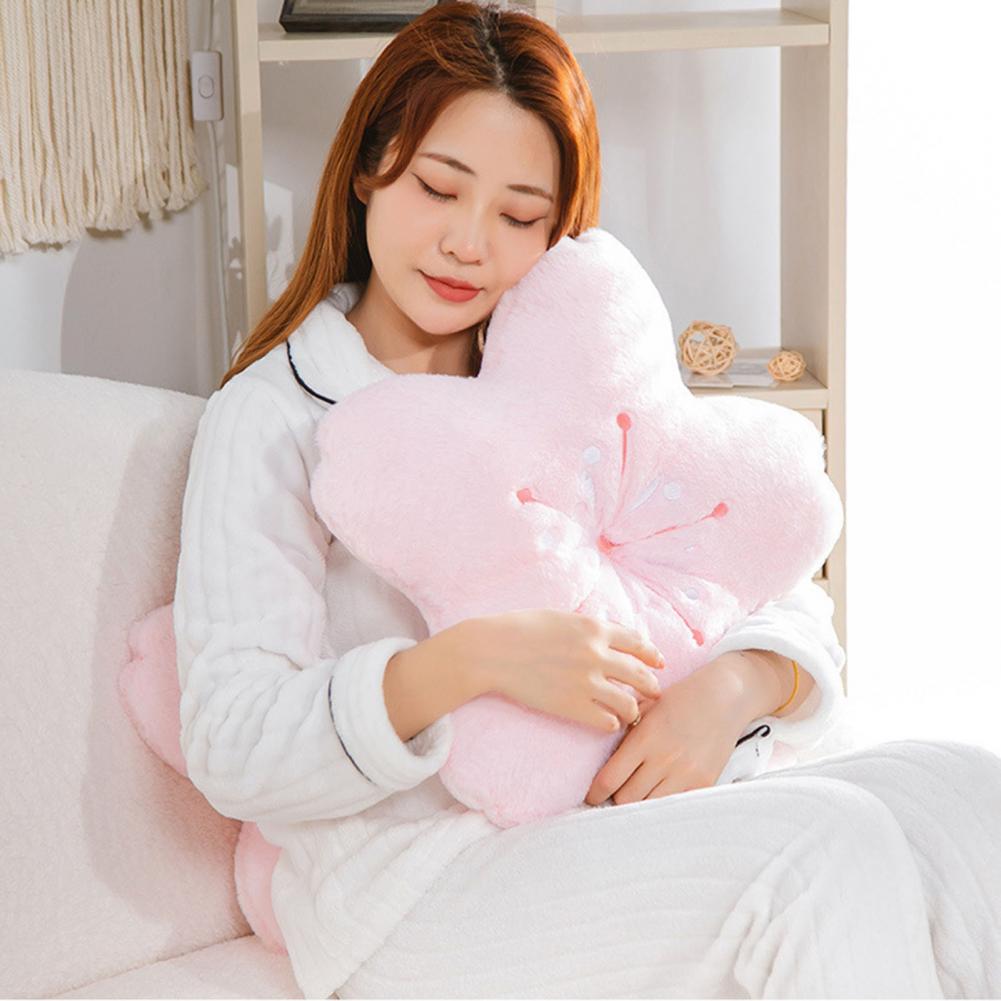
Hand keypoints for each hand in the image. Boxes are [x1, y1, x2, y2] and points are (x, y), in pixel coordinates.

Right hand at [460, 609, 666, 731]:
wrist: (492, 651)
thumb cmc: (520, 628)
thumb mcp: (561, 617)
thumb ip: (588, 627)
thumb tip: (607, 634)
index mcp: (595, 628)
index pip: (639, 643)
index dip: (653, 655)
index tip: (659, 663)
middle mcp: (597, 654)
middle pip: (641, 675)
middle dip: (652, 686)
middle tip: (654, 693)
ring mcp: (586, 683)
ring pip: (630, 703)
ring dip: (634, 710)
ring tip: (631, 713)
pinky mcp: (572, 707)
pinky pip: (607, 721)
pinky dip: (612, 722)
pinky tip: (606, 720)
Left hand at [584, 652, 751, 805]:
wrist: (725, 698)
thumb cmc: (681, 699)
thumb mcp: (647, 708)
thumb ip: (626, 733)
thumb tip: (603, 760)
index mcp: (645, 738)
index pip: (610, 779)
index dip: (595, 793)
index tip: (590, 796)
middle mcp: (663, 760)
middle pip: (626, 799)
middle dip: (616, 797)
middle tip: (615, 793)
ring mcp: (685, 774)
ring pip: (649, 807)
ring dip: (640, 803)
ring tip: (636, 796)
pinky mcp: (704, 783)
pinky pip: (675, 806)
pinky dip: (664, 804)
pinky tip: (659, 797)